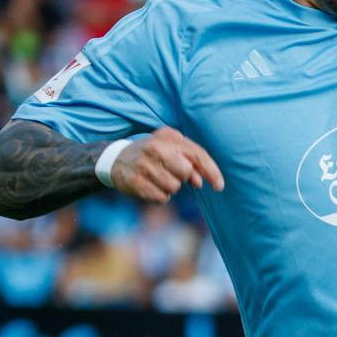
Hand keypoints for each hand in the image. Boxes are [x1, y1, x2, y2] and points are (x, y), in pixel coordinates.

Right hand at [109, 127, 224, 202]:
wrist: (116, 160)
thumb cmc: (152, 155)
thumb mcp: (171, 150)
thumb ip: (190, 161)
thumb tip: (200, 181)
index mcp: (166, 138)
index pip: (196, 154)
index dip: (211, 171)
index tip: (220, 186)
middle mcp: (154, 149)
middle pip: (185, 172)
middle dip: (182, 177)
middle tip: (169, 172)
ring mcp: (143, 165)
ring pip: (174, 187)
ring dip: (169, 187)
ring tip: (156, 178)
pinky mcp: (135, 182)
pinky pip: (161, 198)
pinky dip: (159, 196)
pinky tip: (150, 186)